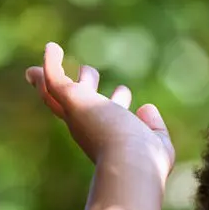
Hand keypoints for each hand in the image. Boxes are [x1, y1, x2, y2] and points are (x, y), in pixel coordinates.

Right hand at [26, 42, 174, 179]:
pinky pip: (54, 78)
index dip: (113, 104)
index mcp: (108, 139)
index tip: (124, 93)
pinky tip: (51, 47)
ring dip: (73, 74)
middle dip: (86, 86)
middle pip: (79, 105)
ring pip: (64, 91)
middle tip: (88, 72)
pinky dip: (51, 62)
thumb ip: (154, 127)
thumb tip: (146, 108)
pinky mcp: (73, 99)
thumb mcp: (157, 144)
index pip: (109, 119)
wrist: (130, 163)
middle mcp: (89, 128)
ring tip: (68, 57)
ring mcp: (78, 113)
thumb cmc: (145, 161)